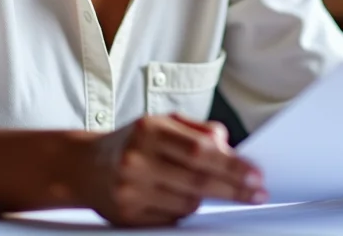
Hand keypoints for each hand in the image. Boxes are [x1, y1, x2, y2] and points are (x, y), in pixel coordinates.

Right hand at [74, 113, 267, 226]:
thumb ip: (198, 131)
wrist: (85, 166)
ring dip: (205, 198)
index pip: (201, 151)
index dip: (232, 166)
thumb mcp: (162, 123)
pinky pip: (172, 218)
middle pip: (198, 179)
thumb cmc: (132, 142)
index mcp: (149, 130)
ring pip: (187, 202)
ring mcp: (130, 189)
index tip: (256, 175)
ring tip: (205, 188)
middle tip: (257, 192)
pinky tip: (178, 197)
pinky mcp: (127, 214)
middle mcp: (136, 159)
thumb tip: (229, 148)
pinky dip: (183, 210)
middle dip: (233, 188)